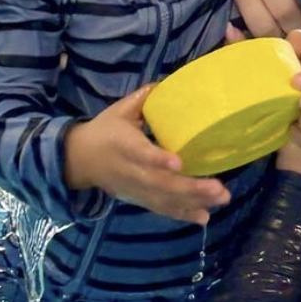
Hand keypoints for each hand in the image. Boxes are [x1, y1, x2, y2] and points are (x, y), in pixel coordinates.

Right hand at [63, 86, 230, 225]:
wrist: (79, 159)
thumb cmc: (104, 130)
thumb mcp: (119, 111)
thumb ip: (143, 99)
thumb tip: (167, 84)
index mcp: (123, 145)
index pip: (141, 154)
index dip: (158, 160)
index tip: (178, 163)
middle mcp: (130, 171)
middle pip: (160, 183)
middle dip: (191, 188)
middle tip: (219, 188)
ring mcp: (135, 189)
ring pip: (165, 199)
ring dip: (194, 202)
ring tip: (221, 198)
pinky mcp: (139, 199)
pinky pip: (161, 209)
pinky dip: (183, 214)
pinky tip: (204, 217)